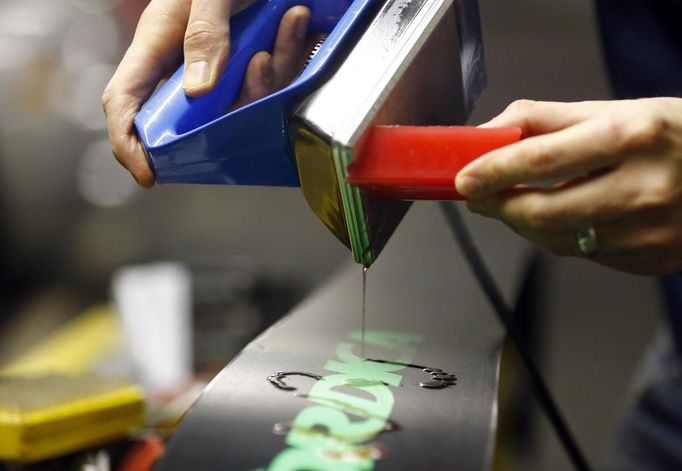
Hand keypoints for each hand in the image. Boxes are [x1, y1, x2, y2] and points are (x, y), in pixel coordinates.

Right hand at [103, 0, 312, 187]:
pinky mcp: (251, 59)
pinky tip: (296, 21)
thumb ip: (202, 33)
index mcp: (158, 44)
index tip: (149, 174)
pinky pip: (271, 77)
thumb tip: (201, 92)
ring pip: (241, 100)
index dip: (129, 144)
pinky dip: (288, 52)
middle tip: (259, 71)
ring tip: (285, 28)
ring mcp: (220, 63)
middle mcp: (187, 61)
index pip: (126, 103)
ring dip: (269, 75)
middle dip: (229, 112)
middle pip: (191, 116)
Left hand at [455, 98, 681, 274]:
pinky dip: (558, 236)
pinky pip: (583, 253)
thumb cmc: (671, 136)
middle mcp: (642, 187)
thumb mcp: (616, 110)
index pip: (542, 158)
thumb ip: (545, 119)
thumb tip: (488, 132)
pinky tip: (561, 217)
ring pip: (557, 240)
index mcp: (631, 136)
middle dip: (498, 206)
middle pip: (543, 211)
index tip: (464, 179)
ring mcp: (648, 231)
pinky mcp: (649, 259)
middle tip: (477, 196)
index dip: (494, 171)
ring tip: (511, 203)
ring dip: (522, 223)